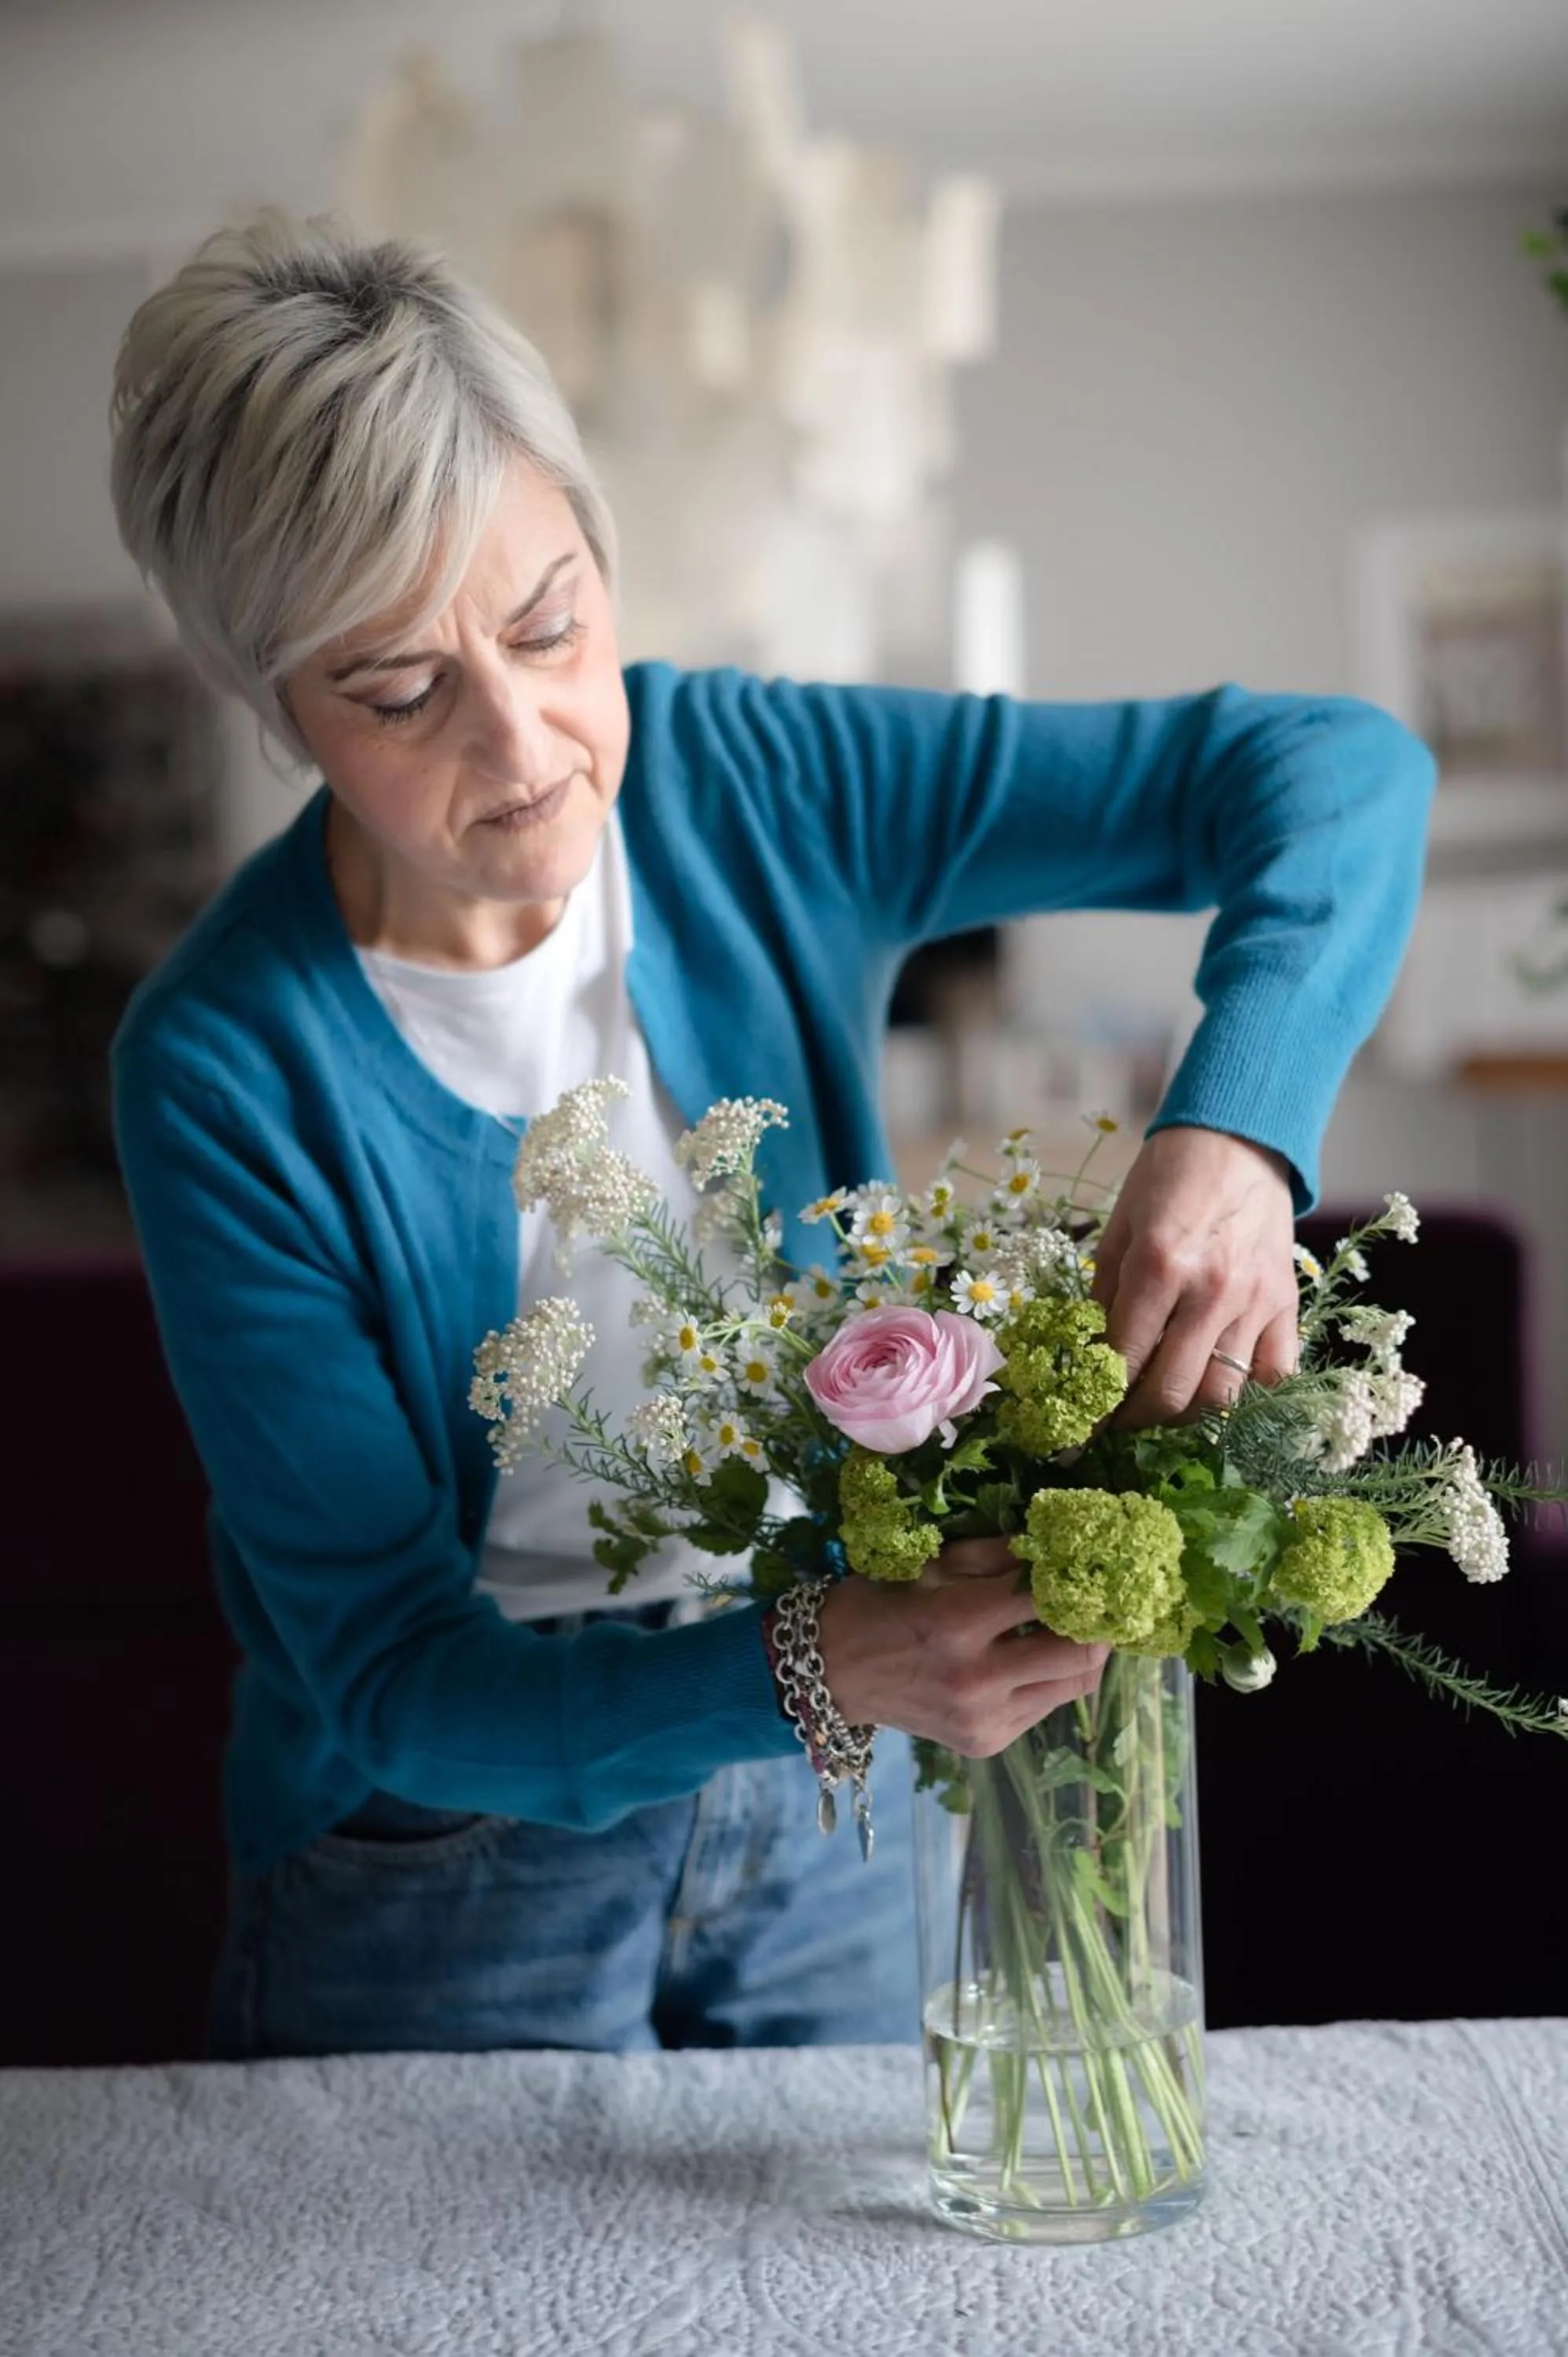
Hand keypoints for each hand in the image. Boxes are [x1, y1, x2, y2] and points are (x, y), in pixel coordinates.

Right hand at [815, 1537, 1108, 1754]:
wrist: (835, 1671)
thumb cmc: (882, 1603)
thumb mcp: (932, 1563)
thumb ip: (997, 1554)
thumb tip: (1056, 1544)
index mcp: (957, 1622)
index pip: (1047, 1597)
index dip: (1079, 1577)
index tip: (1092, 1562)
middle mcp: (976, 1679)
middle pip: (1079, 1654)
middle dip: (1100, 1623)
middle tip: (1103, 1600)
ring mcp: (983, 1719)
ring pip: (1073, 1687)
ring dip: (1084, 1653)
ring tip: (1078, 1627)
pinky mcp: (986, 1742)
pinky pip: (1044, 1708)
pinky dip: (1050, 1680)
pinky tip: (1033, 1658)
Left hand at [1090, 1124, 1297, 1428]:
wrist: (1238, 1138)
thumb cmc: (1168, 1178)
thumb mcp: (1120, 1229)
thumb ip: (1106, 1295)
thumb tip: (1090, 1356)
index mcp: (1159, 1266)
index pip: (1124, 1359)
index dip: (1098, 1402)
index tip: (1083, 1424)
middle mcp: (1211, 1291)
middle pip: (1173, 1391)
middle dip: (1136, 1419)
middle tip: (1119, 1420)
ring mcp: (1255, 1301)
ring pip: (1223, 1394)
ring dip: (1186, 1412)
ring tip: (1164, 1404)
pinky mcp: (1286, 1303)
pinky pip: (1275, 1372)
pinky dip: (1247, 1389)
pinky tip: (1220, 1379)